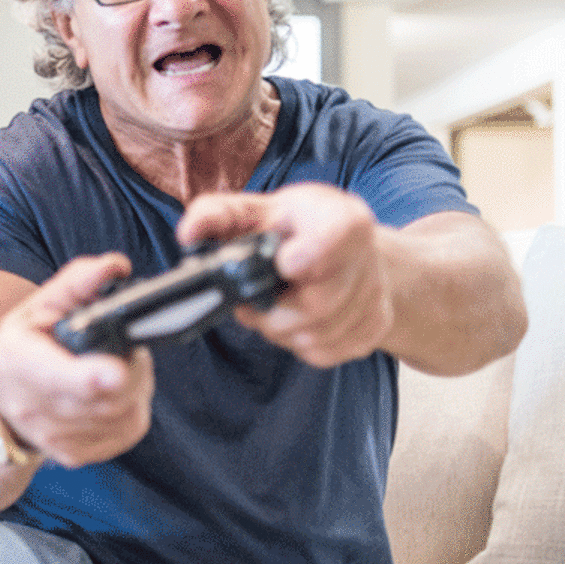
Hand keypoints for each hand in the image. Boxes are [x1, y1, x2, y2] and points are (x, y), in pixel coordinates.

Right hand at [0, 253, 153, 467]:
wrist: (1, 403)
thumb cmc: (24, 346)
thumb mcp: (38, 305)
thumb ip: (78, 282)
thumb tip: (117, 266)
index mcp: (20, 364)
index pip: (61, 377)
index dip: (92, 377)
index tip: (117, 371)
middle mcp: (34, 410)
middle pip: (108, 394)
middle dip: (132, 365)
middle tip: (126, 345)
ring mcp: (56, 440)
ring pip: (126, 411)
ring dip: (136, 384)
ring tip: (118, 364)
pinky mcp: (78, 456)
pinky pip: (129, 429)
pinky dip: (133, 405)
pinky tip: (115, 390)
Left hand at [178, 183, 392, 368]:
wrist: (347, 250)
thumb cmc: (295, 229)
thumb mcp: (257, 210)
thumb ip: (218, 215)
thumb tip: (189, 233)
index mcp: (340, 216)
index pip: (336, 236)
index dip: (306, 257)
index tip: (283, 266)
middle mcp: (366, 255)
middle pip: (318, 304)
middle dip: (273, 311)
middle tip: (252, 300)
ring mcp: (374, 294)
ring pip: (317, 335)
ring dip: (282, 330)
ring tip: (274, 307)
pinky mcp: (375, 327)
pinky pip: (325, 353)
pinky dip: (300, 344)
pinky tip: (296, 321)